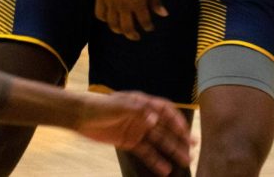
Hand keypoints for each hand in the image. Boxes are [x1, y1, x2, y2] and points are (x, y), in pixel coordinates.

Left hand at [77, 91, 192, 174]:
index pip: (164, 110)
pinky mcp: (129, 141)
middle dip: (179, 137)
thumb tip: (156, 118)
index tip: (186, 132)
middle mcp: (142, 116)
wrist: (81, 116)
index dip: (176, 119)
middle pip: (164, 127)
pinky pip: (146, 152)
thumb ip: (137, 111)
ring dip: (171, 150)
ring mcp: (137, 129)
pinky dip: (156, 161)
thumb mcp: (117, 105)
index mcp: (141, 103)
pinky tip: (165, 170)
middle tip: (193, 148)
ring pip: (158, 141)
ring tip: (185, 162)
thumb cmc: (100, 106)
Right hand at [95, 0, 166, 40]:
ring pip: (112, 23)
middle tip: (136, 36)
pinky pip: (99, 13)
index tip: (149, 28)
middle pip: (127, 28)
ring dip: (118, 30)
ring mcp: (110, 0)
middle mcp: (123, 4)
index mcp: (137, 1)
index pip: (144, 22)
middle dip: (133, 35)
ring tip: (122, 30)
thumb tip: (163, 15)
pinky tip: (109, 18)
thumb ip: (155, 0)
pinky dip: (104, 19)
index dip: (148, 27)